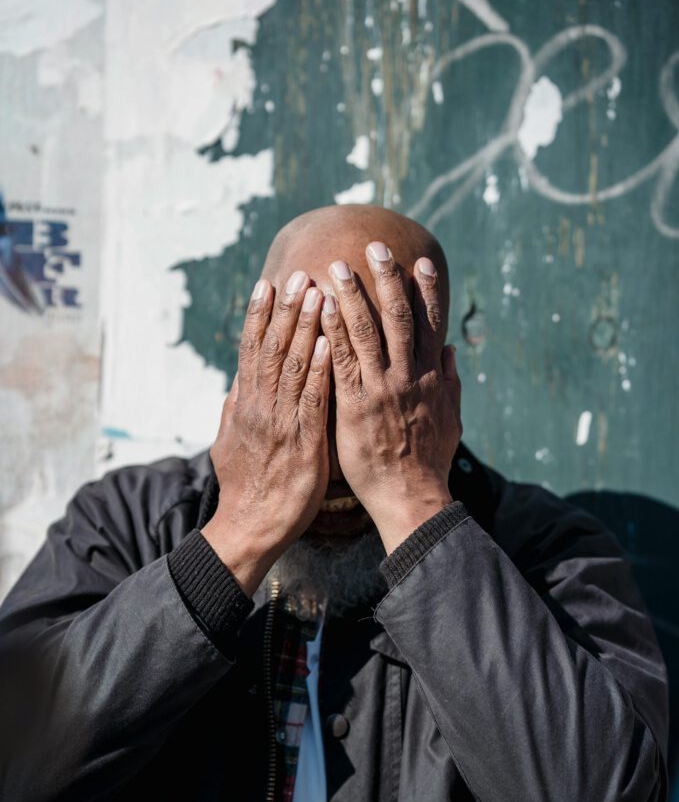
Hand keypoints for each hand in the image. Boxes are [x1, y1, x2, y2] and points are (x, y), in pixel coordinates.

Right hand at [201, 272, 330, 594]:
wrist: (250, 527)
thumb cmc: (246, 486)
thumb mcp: (230, 443)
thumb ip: (235, 409)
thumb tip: (237, 381)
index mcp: (245, 405)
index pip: (251, 350)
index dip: (259, 315)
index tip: (269, 283)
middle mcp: (259, 407)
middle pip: (271, 348)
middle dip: (286, 310)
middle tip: (300, 274)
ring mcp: (280, 424)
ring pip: (291, 367)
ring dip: (305, 328)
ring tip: (317, 294)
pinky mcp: (302, 444)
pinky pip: (311, 401)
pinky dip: (317, 371)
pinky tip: (326, 345)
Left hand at [320, 244, 461, 554]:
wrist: (411, 498)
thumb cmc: (429, 463)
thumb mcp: (450, 421)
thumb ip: (449, 385)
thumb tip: (449, 354)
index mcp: (430, 378)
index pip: (430, 324)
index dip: (426, 290)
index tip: (421, 261)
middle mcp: (407, 377)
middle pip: (398, 317)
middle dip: (388, 279)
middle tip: (375, 247)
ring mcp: (380, 390)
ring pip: (367, 333)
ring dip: (353, 297)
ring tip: (338, 267)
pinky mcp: (354, 407)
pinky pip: (341, 363)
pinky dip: (331, 333)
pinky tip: (319, 310)